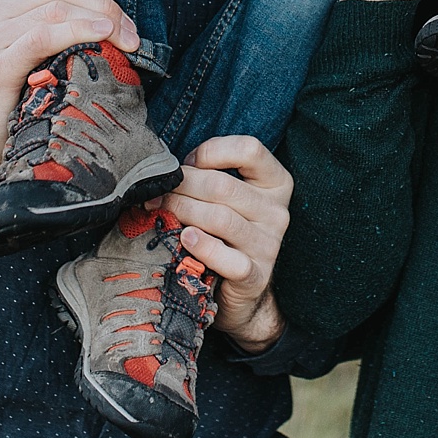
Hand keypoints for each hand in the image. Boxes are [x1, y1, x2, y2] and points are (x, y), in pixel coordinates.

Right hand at [0, 0, 139, 225]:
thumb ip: (62, 17)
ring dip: (100, 19)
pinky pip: (43, 36)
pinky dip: (78, 31)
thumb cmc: (25, 90)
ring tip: (126, 39)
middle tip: (130, 31)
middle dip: (104, 3)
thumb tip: (115, 9)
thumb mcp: (39, 45)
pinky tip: (102, 37)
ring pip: (55, 7)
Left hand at [162, 135, 293, 353]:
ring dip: (183, 211)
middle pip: (224, 186)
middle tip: (159, 192)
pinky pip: (227, 258)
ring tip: (162, 211)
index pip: (250, 149)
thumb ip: (208, 176)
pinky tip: (185, 239)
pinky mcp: (256, 275)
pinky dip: (202, 246)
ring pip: (220, 218)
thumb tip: (166, 170)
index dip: (212, 151)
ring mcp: (269, 245)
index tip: (189, 164)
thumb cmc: (226, 232)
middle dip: (183, 186)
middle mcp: (278, 211)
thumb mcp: (227, 198)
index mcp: (276, 183)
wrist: (241, 288)